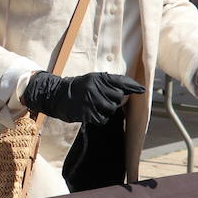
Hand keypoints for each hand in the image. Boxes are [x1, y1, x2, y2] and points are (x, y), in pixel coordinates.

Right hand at [21, 71, 145, 124]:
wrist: (56, 95)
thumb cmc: (77, 88)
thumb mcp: (91, 80)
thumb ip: (108, 82)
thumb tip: (128, 90)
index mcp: (98, 78)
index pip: (120, 81)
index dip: (132, 86)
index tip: (141, 90)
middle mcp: (95, 88)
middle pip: (118, 97)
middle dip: (116, 100)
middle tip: (105, 100)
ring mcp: (91, 100)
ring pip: (112, 109)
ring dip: (107, 110)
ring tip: (97, 106)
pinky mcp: (87, 112)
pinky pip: (103, 118)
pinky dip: (100, 118)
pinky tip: (93, 113)